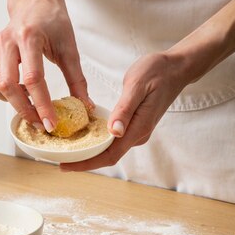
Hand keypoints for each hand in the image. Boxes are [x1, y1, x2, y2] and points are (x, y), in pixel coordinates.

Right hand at [0, 0, 89, 129]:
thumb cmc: (52, 19)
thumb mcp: (69, 47)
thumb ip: (77, 79)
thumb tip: (84, 105)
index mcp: (29, 38)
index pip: (33, 79)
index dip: (42, 105)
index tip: (51, 123)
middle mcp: (7, 42)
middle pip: (8, 85)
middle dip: (25, 109)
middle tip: (41, 123)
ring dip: (8, 99)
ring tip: (28, 105)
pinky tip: (15, 92)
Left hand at [61, 51, 186, 171]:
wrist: (176, 68)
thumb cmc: (157, 72)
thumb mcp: (137, 86)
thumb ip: (125, 109)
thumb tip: (114, 132)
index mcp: (138, 128)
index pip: (109, 155)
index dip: (86, 163)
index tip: (65, 166)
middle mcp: (138, 134)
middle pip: (107, 156)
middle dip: (83, 160)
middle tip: (58, 158)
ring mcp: (137, 130)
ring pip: (110, 148)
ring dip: (89, 151)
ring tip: (66, 148)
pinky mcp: (135, 124)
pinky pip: (114, 138)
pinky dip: (97, 139)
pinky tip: (83, 134)